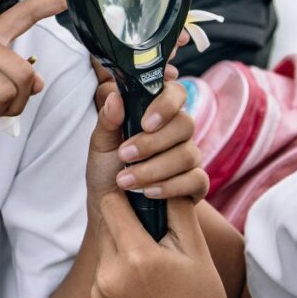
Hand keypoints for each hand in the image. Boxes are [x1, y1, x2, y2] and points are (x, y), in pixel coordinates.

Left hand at [86, 68, 205, 207]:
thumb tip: (115, 98)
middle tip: (124, 155)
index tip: (146, 120)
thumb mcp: (100, 144)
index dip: (167, 100)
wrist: (110, 205)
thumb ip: (107, 120)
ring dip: (153, 168)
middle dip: (152, 142)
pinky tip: (148, 192)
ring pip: (187, 154)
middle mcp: (177, 131)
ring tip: (125, 180)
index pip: (175, 92)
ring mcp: (189, 155)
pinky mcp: (195, 182)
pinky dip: (169, 187)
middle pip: (184, 123)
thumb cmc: (107, 167)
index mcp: (155, 113)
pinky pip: (195, 180)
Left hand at [90, 194, 241, 297]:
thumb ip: (176, 209)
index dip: (127, 196)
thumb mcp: (196, 250)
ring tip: (151, 259)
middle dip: (126, 220)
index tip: (143, 197)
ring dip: (122, 243)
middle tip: (153, 231)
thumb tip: (159, 176)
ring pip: (105, 245)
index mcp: (137, 256)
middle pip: (106, 223)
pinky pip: (103, 268)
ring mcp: (100, 290)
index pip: (112, 203)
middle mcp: (110, 273)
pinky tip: (143, 281)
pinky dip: (119, 266)